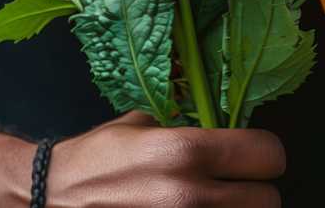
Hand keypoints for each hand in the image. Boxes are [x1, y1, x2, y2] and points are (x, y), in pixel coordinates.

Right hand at [47, 112, 284, 206]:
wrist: (55, 196)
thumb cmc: (98, 157)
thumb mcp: (142, 123)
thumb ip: (186, 125)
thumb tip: (218, 125)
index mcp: (186, 151)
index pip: (267, 154)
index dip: (265, 152)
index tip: (254, 153)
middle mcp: (191, 195)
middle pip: (269, 200)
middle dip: (257, 189)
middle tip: (237, 183)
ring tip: (215, 201)